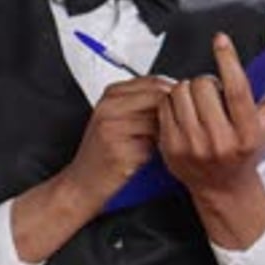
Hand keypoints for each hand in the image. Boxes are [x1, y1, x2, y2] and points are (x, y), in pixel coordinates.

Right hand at [67, 75, 174, 210]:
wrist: (82, 183)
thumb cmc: (102, 151)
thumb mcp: (116, 118)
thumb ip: (142, 102)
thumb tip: (177, 93)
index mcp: (110, 95)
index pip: (153, 80)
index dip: (174, 91)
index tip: (182, 103)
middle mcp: (109, 108)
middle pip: (158, 98)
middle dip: (173, 111)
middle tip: (176, 125)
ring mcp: (112, 129)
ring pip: (158, 121)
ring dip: (165, 133)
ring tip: (157, 143)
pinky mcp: (120, 151)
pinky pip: (153, 145)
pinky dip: (156, 152)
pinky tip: (147, 157)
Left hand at [157, 33, 264, 246]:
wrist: (223, 187)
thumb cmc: (248, 151)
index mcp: (247, 134)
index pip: (236, 89)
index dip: (228, 59)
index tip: (221, 40)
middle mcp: (219, 142)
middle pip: (204, 85)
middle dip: (208, 81)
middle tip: (214, 94)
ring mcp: (192, 146)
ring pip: (181, 91)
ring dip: (189, 90)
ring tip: (200, 104)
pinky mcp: (171, 147)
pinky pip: (164, 105)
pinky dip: (173, 103)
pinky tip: (186, 114)